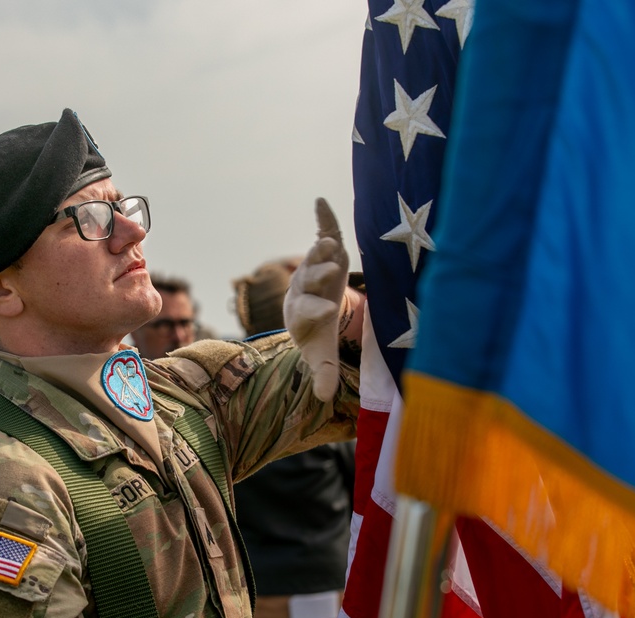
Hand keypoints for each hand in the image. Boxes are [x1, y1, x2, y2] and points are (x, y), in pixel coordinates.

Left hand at [283, 198, 349, 400]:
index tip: (324, 313)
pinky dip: (323, 218)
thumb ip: (321, 373)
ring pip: (316, 256)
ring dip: (322, 248)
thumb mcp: (319, 352)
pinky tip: (320, 202)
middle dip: (318, 274)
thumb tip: (323, 400)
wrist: (307, 307)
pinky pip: (323, 232)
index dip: (315, 310)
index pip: (308, 310)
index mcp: (305, 311)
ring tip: (329, 241)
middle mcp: (307, 286)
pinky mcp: (324, 250)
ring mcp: (314, 266)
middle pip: (310, 279)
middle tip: (325, 271)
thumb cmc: (316, 330)